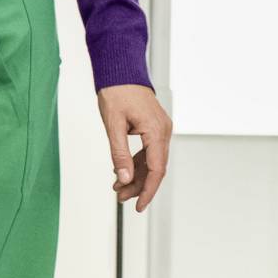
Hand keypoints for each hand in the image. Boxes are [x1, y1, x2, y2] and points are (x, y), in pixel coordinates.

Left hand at [99, 85, 171, 211]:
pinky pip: (149, 152)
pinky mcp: (155, 128)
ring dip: (136, 176)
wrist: (122, 72)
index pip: (156, 169)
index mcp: (156, 131)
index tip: (138, 205)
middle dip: (138, 186)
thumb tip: (123, 177)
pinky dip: (137, 163)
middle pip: (155, 168)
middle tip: (120, 198)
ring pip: (152, 161)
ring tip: (117, 188)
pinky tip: (122, 171)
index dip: (147, 190)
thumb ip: (119, 153)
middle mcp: (163, 132)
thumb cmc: (117, 92)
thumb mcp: (113, 125)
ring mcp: (161, 130)